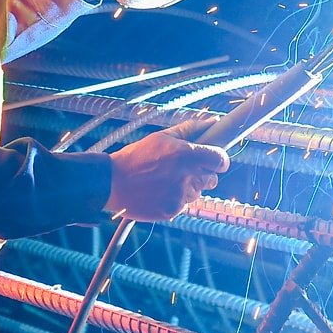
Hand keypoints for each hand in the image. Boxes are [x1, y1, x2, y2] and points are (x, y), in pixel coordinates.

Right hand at [104, 117, 230, 221]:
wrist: (112, 183)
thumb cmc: (136, 157)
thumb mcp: (162, 137)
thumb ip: (190, 129)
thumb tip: (212, 122)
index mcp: (185, 155)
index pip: (220, 160)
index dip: (219, 159)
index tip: (215, 158)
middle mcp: (185, 176)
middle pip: (211, 178)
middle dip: (202, 172)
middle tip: (183, 167)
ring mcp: (180, 196)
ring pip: (197, 191)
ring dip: (188, 186)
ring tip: (165, 179)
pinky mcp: (172, 211)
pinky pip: (184, 204)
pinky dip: (176, 198)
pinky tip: (159, 190)